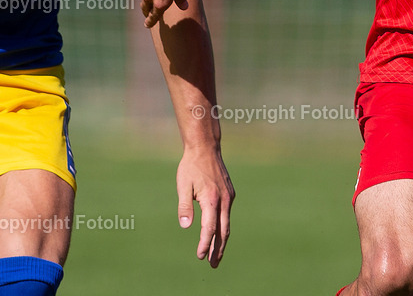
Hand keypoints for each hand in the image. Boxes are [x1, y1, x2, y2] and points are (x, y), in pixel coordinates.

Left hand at [176, 145, 233, 266]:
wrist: (205, 148)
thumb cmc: (191, 166)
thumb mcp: (183, 185)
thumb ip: (184, 206)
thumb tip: (185, 226)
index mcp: (211, 199)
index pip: (209, 228)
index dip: (205, 244)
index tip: (200, 256)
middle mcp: (224, 200)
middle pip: (223, 231)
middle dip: (218, 249)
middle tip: (212, 264)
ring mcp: (229, 196)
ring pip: (227, 224)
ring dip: (221, 240)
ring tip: (216, 254)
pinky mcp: (230, 193)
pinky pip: (227, 214)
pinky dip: (223, 227)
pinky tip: (218, 232)